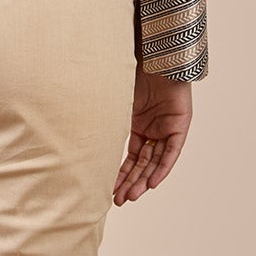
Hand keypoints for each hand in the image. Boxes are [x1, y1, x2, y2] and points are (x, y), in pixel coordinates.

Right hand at [113, 65, 193, 203]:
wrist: (152, 54)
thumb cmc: (131, 72)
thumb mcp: (113, 103)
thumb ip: (105, 122)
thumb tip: (75, 137)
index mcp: (136, 124)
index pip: (130, 156)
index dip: (121, 174)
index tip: (109, 189)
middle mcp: (152, 128)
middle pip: (142, 163)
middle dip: (130, 182)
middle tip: (119, 200)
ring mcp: (166, 127)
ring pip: (155, 161)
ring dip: (144, 180)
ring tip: (131, 197)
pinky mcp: (180, 125)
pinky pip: (171, 152)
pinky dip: (162, 167)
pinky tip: (151, 183)